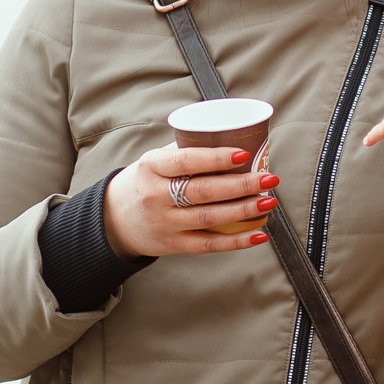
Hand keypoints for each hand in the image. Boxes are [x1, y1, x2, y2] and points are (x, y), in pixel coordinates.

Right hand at [103, 144, 280, 258]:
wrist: (114, 219)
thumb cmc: (144, 182)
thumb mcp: (153, 161)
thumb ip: (184, 151)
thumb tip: (229, 138)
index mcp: (151, 167)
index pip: (186, 161)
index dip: (216, 158)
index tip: (244, 153)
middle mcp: (156, 196)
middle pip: (203, 191)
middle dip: (241, 185)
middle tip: (268, 178)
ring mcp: (165, 223)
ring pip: (209, 218)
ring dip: (243, 210)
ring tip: (269, 201)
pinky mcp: (174, 245)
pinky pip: (209, 245)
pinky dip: (236, 241)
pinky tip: (259, 234)